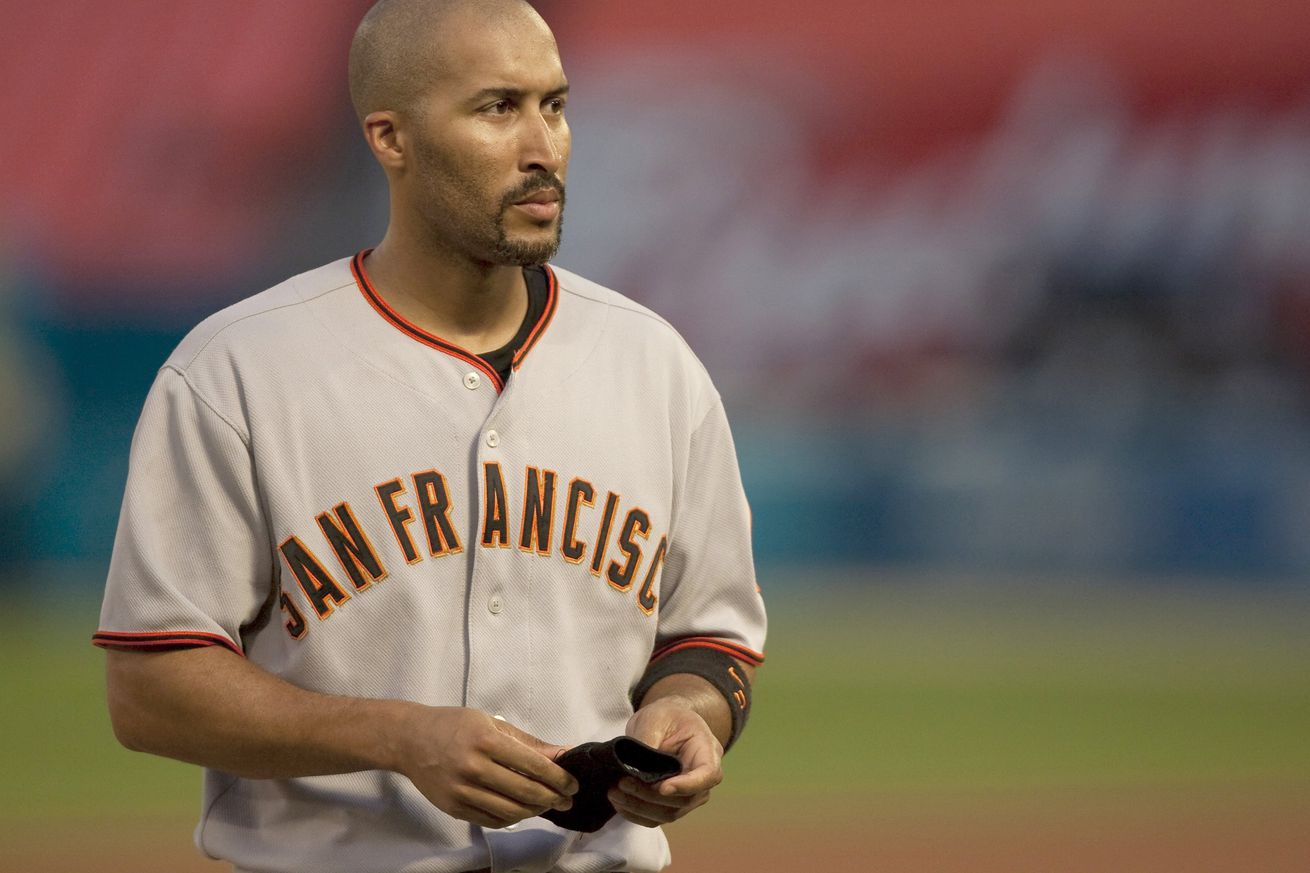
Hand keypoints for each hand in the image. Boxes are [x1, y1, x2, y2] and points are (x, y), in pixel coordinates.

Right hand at [393, 706, 577, 828]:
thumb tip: (562, 753)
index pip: (533, 765)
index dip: (558, 778)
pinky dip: (512, 818)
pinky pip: (491, 820)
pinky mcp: (454, 808)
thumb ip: (527, 742)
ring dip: (535, 811)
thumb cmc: (453, 725)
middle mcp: (474, 767)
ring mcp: (462, 791)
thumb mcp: (491, 723)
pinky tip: (522, 810)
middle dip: (553, 798)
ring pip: (510, 811)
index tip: (572, 784)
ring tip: (547, 805)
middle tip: (567, 799)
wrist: (410, 740)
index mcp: (486, 740)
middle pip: (524, 792)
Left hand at [608, 696, 722, 826]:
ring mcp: (688, 794)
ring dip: (640, 808)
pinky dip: (636, 814)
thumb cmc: (666, 716)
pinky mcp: (671, 803)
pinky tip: (618, 803)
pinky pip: (657, 817)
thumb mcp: (656, 717)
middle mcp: (703, 778)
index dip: (687, 786)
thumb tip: (635, 768)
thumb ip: (649, 741)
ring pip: (669, 813)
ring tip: (614, 793)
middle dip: (651, 796)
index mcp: (707, 751)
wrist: (665, 722)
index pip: (707, 775)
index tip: (663, 788)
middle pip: (685, 799)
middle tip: (623, 783)